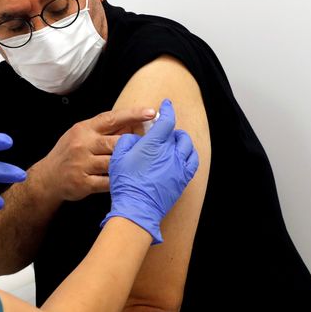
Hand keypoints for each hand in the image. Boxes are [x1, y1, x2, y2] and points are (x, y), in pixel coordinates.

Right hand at [33, 107, 157, 202]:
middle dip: (136, 145)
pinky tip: (127, 181)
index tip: (151, 112)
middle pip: (116, 142)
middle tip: (153, 147)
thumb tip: (133, 124)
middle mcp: (82, 144)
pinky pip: (108, 182)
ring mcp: (81, 164)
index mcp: (84, 129)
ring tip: (142, 166)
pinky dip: (119, 181)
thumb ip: (104, 131)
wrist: (48, 178)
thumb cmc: (69, 154)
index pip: (111, 118)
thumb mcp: (82, 136)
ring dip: (128, 165)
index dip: (132, 115)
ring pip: (114, 163)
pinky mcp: (83, 183)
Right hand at [100, 99, 198, 243]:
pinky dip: (189, 154)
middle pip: (177, 134)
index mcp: (153, 144)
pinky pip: (192, 161)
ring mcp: (179, 166)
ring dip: (181, 140)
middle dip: (171, 129)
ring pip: (187, 146)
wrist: (137, 207)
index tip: (166, 104)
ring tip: (174, 142)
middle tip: (164, 130)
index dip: (167, 110)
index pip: (166, 121)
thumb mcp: (118, 157)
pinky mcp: (183, 179)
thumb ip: (126, 141)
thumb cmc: (125, 182)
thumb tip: (134, 137)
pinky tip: (182, 156)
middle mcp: (170, 153)